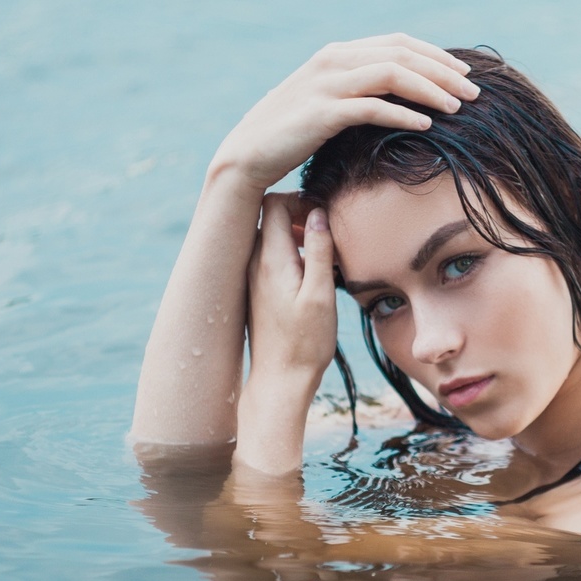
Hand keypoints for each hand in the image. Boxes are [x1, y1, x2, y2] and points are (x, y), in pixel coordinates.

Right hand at [211, 33, 479, 190]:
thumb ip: (360, 91)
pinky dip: (403, 113)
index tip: (465, 74)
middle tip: (474, 92)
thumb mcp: (330, 105)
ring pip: (391, 74)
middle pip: (401, 54)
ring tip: (458, 108)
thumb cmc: (293, 136)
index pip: (398, 43)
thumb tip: (401, 97)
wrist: (248, 155)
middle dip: (443, 71)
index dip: (436, 56)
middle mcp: (333, 61)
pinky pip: (372, 107)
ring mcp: (326, 84)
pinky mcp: (321, 113)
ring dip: (430, 89)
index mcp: (338, 54)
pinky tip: (427, 125)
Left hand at [247, 191, 336, 389]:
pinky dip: (291, 253)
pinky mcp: (258, 291)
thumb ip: (319, 250)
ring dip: (297, 235)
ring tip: (324, 253)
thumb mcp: (320, 294)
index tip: (323, 215)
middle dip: (299, 214)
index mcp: (270, 259)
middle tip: (327, 233)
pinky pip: (271, 257)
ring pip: (271, 237)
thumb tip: (317, 213)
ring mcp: (253, 277)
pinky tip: (312, 274)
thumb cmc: (305, 342)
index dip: (299, 199)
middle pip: (270, 216)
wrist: (281, 380)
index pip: (272, 203)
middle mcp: (254, 264)